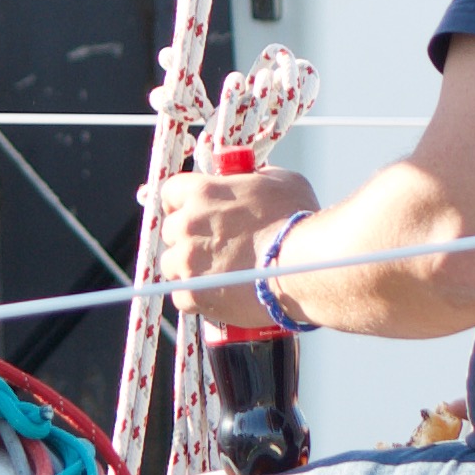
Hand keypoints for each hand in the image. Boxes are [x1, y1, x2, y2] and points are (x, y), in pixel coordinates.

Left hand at [151, 165, 318, 325]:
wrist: (305, 266)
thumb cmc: (297, 220)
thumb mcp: (281, 181)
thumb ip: (255, 176)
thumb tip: (251, 176)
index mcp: (202, 192)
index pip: (170, 192)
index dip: (181, 203)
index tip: (193, 212)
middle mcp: (187, 224)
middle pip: (170, 231)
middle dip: (188, 238)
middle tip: (213, 246)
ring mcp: (186, 261)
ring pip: (171, 265)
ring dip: (188, 269)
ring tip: (216, 275)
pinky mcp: (192, 293)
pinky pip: (181, 296)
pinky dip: (197, 297)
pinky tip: (218, 295)